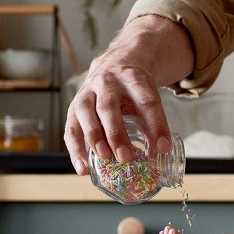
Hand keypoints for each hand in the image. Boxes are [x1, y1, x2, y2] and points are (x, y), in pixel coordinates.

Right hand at [64, 15, 194, 174]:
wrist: (113, 64)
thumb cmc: (133, 88)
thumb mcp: (147, 95)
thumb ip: (153, 121)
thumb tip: (159, 152)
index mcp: (132, 78)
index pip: (145, 101)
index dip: (156, 125)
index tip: (163, 148)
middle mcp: (106, 83)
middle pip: (108, 108)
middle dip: (116, 135)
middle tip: (126, 157)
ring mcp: (87, 93)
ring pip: (86, 114)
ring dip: (94, 139)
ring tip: (104, 158)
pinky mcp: (74, 106)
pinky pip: (71, 129)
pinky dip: (76, 150)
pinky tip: (83, 168)